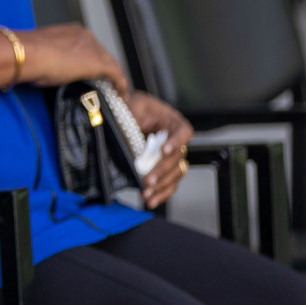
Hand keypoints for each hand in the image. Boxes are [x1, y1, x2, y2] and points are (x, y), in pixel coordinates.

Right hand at [20, 23, 128, 96]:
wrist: (26, 53)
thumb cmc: (27, 54)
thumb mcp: (42, 52)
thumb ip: (52, 56)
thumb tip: (50, 68)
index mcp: (72, 31)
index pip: (90, 46)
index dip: (92, 60)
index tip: (89, 72)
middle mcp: (85, 36)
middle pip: (103, 55)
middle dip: (104, 69)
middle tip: (105, 83)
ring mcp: (93, 48)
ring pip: (111, 64)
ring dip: (113, 78)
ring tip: (114, 91)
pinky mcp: (97, 63)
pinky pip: (117, 75)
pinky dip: (120, 85)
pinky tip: (121, 94)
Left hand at [127, 90, 195, 209]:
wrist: (126, 118)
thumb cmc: (132, 107)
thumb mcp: (131, 103)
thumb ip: (130, 107)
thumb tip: (122, 112)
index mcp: (171, 122)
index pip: (183, 131)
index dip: (177, 141)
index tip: (164, 150)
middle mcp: (175, 141)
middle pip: (177, 158)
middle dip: (162, 170)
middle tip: (147, 179)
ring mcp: (171, 157)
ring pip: (175, 174)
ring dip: (161, 185)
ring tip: (145, 193)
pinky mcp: (164, 169)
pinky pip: (169, 184)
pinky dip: (161, 194)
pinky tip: (150, 200)